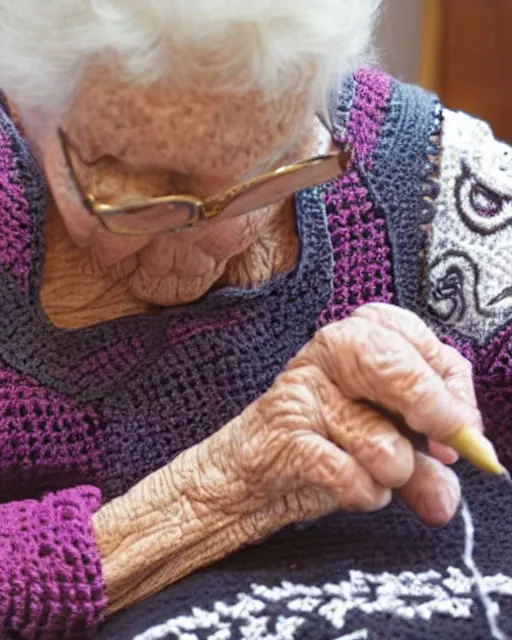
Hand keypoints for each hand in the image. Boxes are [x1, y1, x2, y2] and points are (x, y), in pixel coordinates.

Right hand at [94, 304, 482, 612]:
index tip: (460, 428)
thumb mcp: (381, 438)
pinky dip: (363, 493)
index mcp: (354, 339)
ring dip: (394, 473)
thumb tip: (466, 472)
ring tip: (379, 477)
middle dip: (429, 409)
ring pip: (377, 438)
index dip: (450, 384)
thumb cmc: (320, 446)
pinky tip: (353, 492)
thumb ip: (424, 453)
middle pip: (391, 361)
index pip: (415, 337)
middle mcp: (326, 354)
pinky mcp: (281, 437)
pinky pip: (345, 473)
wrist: (246, 477)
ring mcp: (300, 393)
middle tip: (445, 446)